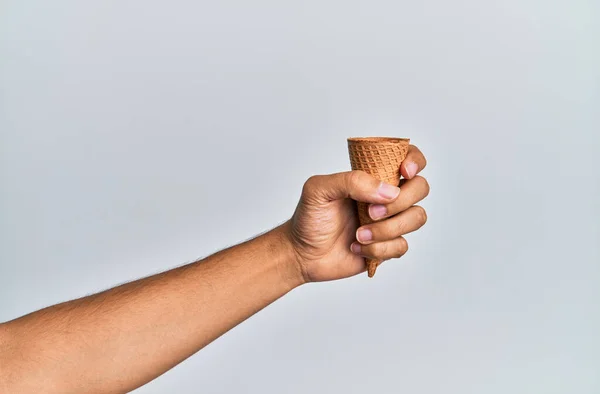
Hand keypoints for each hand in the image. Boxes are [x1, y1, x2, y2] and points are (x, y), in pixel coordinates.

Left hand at [285, 145, 428, 282]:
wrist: (301, 254)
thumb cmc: (309, 218)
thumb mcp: (319, 189)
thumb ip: (351, 181)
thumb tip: (389, 191)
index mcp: (372, 177)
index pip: (407, 158)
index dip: (414, 161)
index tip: (404, 172)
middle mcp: (385, 196)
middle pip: (421, 188)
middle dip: (400, 202)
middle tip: (370, 212)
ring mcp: (389, 221)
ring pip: (416, 218)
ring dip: (388, 229)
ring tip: (359, 234)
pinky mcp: (388, 246)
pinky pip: (402, 245)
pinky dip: (379, 249)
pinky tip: (357, 247)